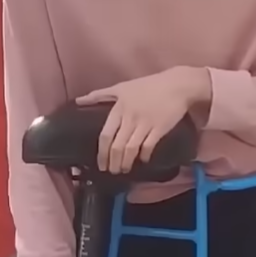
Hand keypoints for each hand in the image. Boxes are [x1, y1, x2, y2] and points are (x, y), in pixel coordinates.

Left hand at [76, 67, 210, 173]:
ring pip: (131, 149)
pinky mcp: (160, 128)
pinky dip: (144, 156)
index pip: (106, 135)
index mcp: (119, 108)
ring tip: (124, 169)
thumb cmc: (148, 86)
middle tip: (112, 171)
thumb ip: (100, 95)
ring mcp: (145, 124)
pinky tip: (143, 159)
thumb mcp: (122, 87)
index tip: (101, 164)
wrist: (177, 85)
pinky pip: (148, 146)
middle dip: (113, 162)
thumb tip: (78, 101)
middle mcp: (130, 117)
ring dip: (126, 163)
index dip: (102, 152)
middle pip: (117, 146)